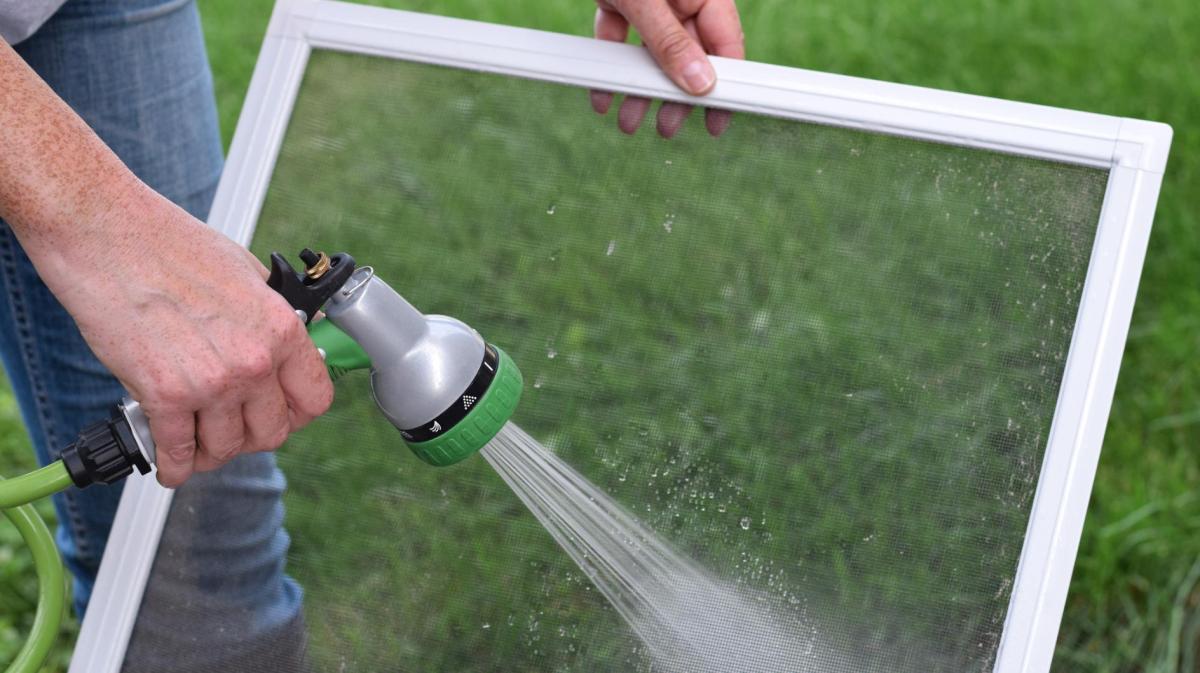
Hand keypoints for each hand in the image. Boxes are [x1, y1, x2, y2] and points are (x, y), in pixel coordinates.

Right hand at [46, 185, 332, 486]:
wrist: (106, 233)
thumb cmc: (169, 245)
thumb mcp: (246, 273)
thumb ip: (270, 316)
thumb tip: (289, 342)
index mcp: (280, 328)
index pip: (315, 399)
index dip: (297, 413)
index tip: (282, 414)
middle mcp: (254, 361)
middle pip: (271, 433)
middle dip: (251, 435)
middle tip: (233, 427)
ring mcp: (211, 382)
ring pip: (225, 448)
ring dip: (210, 451)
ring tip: (197, 440)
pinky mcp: (163, 395)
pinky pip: (177, 451)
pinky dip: (174, 464)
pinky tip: (170, 462)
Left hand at [590, 0, 744, 137]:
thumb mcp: (646, 2)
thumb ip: (671, 41)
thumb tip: (699, 83)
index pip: (725, 43)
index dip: (723, 84)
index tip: (716, 120)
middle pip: (688, 55)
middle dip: (673, 95)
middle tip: (665, 128)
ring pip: (652, 53)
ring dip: (640, 88)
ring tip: (628, 121)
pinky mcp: (621, 0)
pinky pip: (621, 39)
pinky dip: (613, 66)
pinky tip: (602, 96)